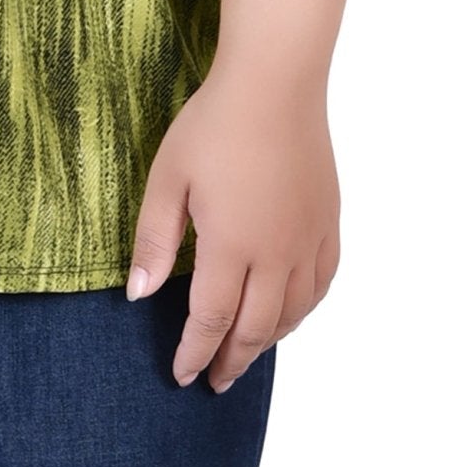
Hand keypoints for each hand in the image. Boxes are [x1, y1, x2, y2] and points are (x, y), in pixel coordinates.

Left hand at [124, 68, 339, 390]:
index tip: (182, 375)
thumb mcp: (167, 180)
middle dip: (232, 361)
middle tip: (215, 382)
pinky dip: (304, 310)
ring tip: (246, 353)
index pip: (212, 321)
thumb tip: (138, 294)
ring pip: (293, 313)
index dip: (195, 353)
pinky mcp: (327, 222)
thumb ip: (155, 242)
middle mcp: (276, 254)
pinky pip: (322, 283)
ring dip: (267, 341)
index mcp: (232, 247)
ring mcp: (308, 240)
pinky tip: (290, 312)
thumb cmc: (214, 125)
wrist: (275, 84)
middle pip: (255, 328)